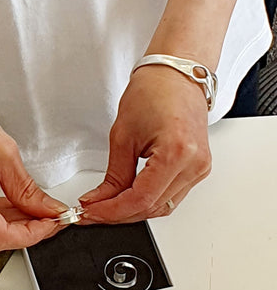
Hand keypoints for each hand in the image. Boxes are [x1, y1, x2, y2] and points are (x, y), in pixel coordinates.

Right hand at [0, 74, 66, 250]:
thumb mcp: (2, 152)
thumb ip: (26, 189)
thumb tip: (46, 209)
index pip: (0, 236)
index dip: (32, 233)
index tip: (52, 222)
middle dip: (27, 227)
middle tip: (52, 215)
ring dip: (14, 220)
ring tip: (38, 208)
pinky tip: (16, 204)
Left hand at [78, 65, 210, 222]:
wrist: (175, 75)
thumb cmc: (153, 91)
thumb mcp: (122, 136)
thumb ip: (113, 176)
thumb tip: (100, 201)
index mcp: (177, 154)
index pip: (141, 199)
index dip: (111, 211)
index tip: (90, 213)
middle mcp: (195, 165)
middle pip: (152, 208)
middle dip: (118, 214)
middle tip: (91, 212)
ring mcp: (199, 169)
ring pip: (161, 207)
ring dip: (131, 211)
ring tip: (104, 207)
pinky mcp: (196, 169)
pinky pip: (169, 196)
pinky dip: (146, 201)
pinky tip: (126, 199)